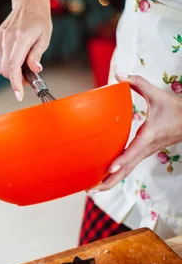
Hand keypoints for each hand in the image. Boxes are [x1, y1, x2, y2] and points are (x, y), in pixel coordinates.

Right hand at [0, 0, 51, 100]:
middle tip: (28, 76)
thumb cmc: (40, 20)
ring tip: (24, 64)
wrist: (28, 3)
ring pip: (0, 66)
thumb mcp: (45, 37)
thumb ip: (37, 54)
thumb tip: (35, 70)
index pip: (14, 65)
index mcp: (21, 37)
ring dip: (11, 71)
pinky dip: (8, 61)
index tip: (19, 95)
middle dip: (15, 78)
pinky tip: (17, 52)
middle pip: (5, 69)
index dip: (15, 83)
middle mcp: (7, 38)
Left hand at [89, 73, 181, 191]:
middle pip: (127, 169)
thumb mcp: (158, 95)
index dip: (122, 160)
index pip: (134, 151)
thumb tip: (120, 74)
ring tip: (91, 189)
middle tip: (91, 189)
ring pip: (127, 171)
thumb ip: (138, 84)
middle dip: (109, 181)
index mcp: (149, 136)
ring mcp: (145, 153)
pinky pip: (129, 167)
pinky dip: (116, 174)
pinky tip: (102, 178)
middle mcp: (146, 148)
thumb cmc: (176, 109)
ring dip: (111, 181)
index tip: (110, 168)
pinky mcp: (143, 153)